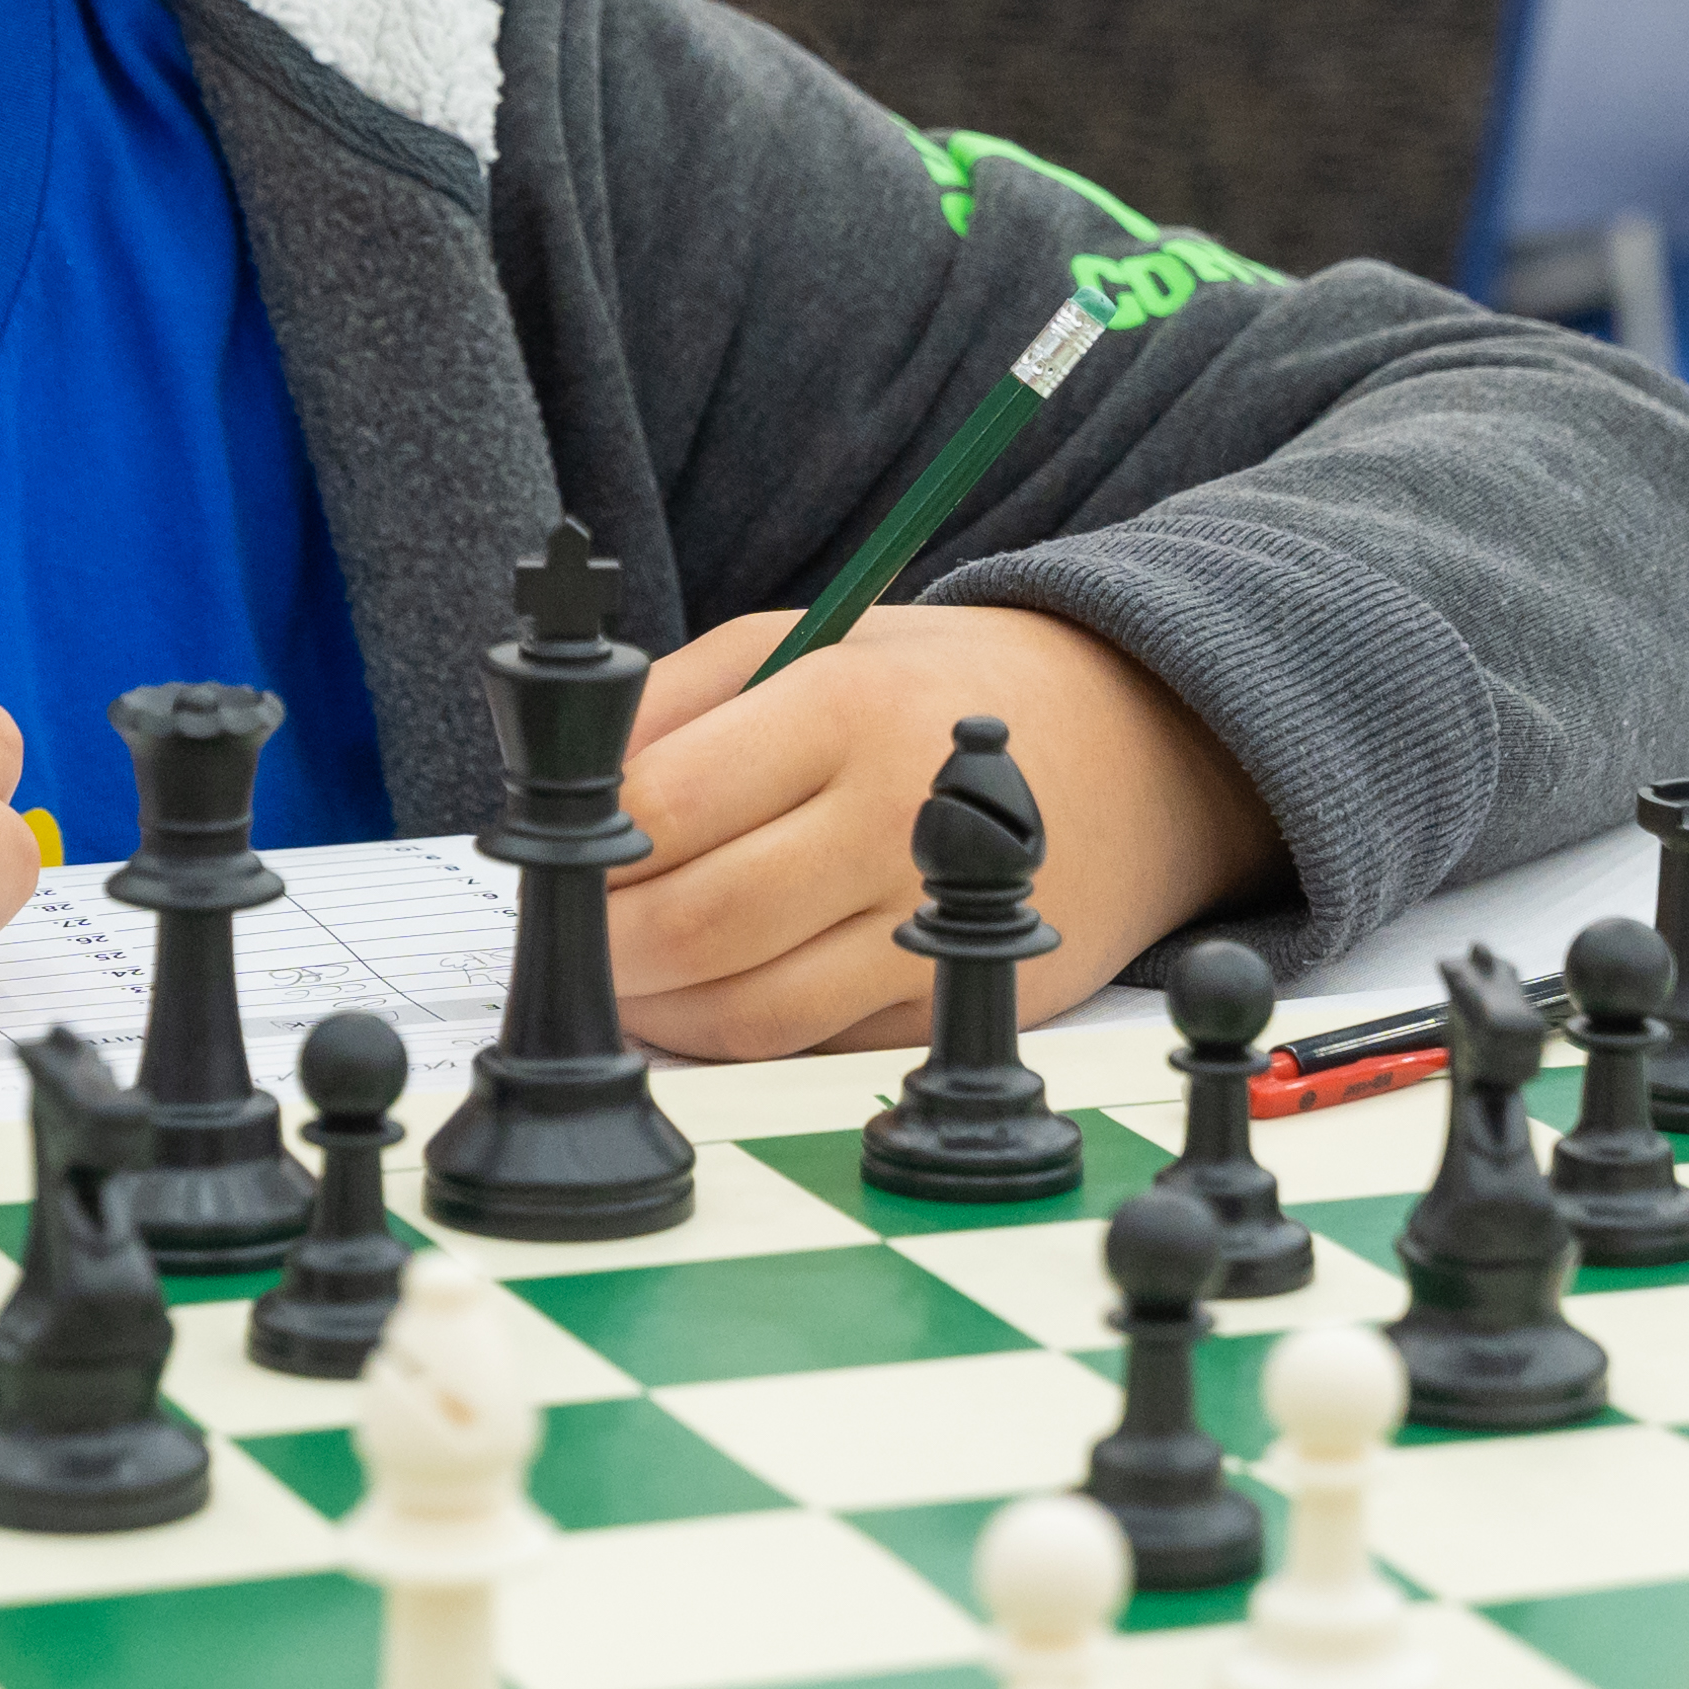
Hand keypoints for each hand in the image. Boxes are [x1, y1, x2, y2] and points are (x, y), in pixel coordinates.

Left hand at [607, 603, 1275, 1057]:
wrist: (1132, 745)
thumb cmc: (934, 688)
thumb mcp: (805, 641)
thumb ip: (675, 701)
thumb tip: (572, 792)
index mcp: (843, 707)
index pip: (670, 803)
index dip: (588, 852)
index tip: (556, 862)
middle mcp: (897, 817)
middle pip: (703, 922)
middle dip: (610, 949)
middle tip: (573, 941)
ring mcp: (935, 921)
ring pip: (752, 1011)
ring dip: (663, 1013)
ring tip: (634, 979)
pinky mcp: (960, 995)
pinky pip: (816, 1048)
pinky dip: (742, 1040)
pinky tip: (713, 1001)